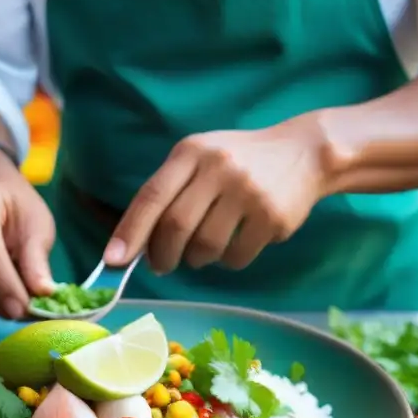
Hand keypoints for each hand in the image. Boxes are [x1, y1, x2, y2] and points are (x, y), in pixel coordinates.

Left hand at [104, 119, 330, 273]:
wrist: (305, 153)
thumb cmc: (239, 161)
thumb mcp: (201, 159)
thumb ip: (169, 192)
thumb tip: (131, 245)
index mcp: (192, 152)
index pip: (152, 196)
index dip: (130, 232)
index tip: (113, 261)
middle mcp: (219, 168)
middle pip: (176, 227)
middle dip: (162, 255)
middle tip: (161, 265)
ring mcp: (248, 192)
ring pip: (205, 247)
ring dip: (196, 259)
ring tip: (202, 250)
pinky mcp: (273, 218)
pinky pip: (235, 257)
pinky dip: (226, 261)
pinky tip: (234, 245)